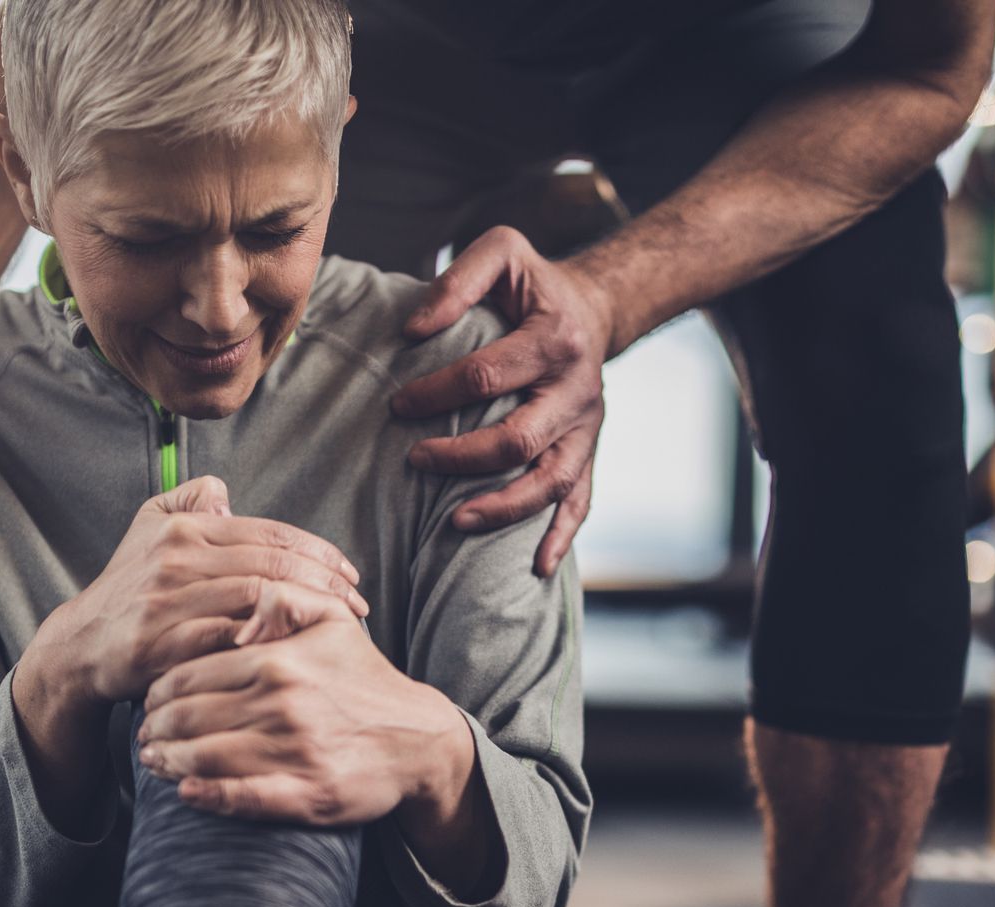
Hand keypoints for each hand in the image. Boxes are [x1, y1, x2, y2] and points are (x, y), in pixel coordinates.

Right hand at [42, 477, 370, 711]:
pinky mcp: (161, 643)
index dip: (318, 552)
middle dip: (324, 582)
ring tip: (336, 626)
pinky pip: (227, 637)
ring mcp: (168, 600)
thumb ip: (187, 501)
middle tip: (357, 605)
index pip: (269, 533)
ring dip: (305, 610)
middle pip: (271, 562)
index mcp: (183, 528)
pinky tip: (296, 648)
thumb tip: (224, 493)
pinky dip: (266, 640)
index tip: (351, 575)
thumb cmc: (127, 588)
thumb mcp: (147, 528)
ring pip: (256, 596)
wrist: (80, 646)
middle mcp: (176, 557)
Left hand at [135, 618, 471, 825]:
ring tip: (155, 762)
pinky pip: (240, 797)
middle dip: (155, 729)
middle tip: (144, 736)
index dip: (159, 692)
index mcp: (278, 661)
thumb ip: (285, 598)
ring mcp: (293, 753)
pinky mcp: (307, 794)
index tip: (150, 701)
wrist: (418, 740)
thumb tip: (240, 607)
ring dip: (169, 763)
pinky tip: (185, 794)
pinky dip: (205, 796)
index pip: (191, 676)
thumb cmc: (365, 680)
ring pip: (204, 758)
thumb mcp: (333, 621)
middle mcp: (281, 706)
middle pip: (189, 718)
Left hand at [391, 226, 613, 576]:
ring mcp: (587, 428)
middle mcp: (577, 390)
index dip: (437, 393)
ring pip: (552, 481)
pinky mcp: (589, 453)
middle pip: (520, 438)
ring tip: (458, 523)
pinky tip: (537, 568)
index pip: (487, 376)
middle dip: (463, 457)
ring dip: (505, 508)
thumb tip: (413, 330)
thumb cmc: (535, 285)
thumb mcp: (503, 251)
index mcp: (555, 340)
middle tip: (415, 460)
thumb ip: (458, 280)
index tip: (398, 405)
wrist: (596, 309)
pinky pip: (580, 501)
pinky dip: (562, 537)